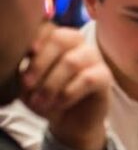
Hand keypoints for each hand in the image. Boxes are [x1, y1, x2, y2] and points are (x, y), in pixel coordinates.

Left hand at [20, 24, 111, 149]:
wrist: (69, 121)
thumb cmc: (47, 97)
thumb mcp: (27, 83)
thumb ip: (22, 69)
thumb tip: (19, 62)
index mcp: (57, 39)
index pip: (47, 28)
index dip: (35, 38)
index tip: (25, 55)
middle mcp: (78, 43)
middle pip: (60, 39)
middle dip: (40, 63)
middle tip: (26, 84)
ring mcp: (94, 58)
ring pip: (72, 62)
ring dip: (51, 84)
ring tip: (40, 102)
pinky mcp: (105, 76)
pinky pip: (87, 79)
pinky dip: (68, 93)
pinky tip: (59, 104)